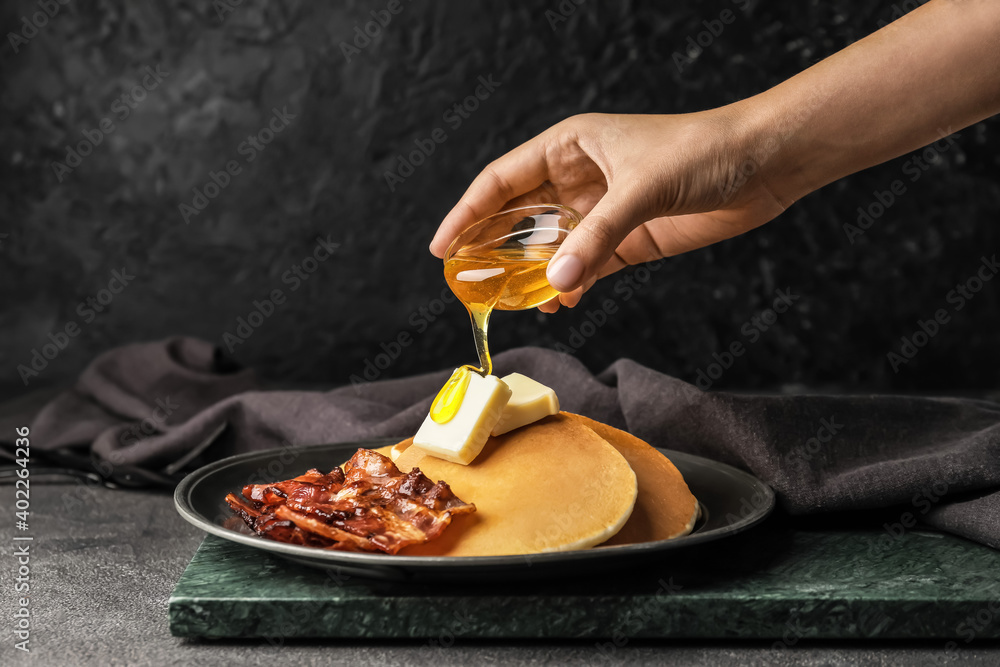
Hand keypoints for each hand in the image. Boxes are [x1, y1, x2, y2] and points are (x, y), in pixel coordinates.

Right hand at [429, 110, 788, 311]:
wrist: (763, 165)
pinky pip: (585, 266)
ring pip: (550, 246)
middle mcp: (578, 177)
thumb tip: (556, 284)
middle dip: (491, 248)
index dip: (467, 212)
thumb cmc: (702, 152)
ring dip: (530, 274)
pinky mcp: (627, 239)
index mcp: (568, 146)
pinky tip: (560, 304)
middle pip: (518, 216)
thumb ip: (596, 237)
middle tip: (465, 283)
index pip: (501, 180)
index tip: (441, 248)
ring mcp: (602, 210)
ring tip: (508, 303)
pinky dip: (570, 286)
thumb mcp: (641, 189)